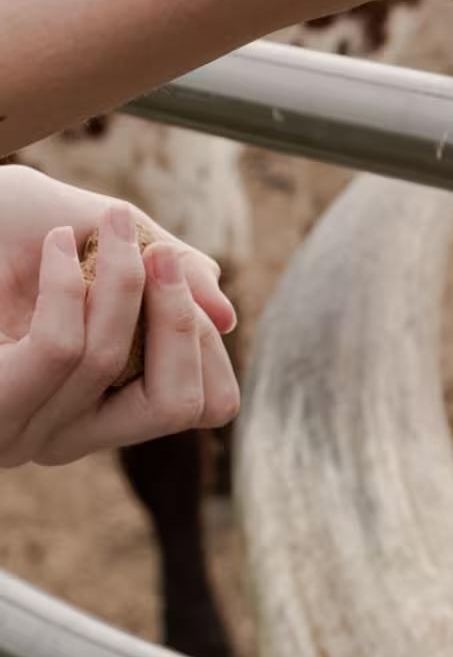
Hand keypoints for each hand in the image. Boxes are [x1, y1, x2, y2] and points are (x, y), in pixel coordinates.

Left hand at [0, 173, 239, 466]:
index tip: (187, 272)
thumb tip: (226, 317)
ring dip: (121, 279)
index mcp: (95, 406)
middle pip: (175, 403)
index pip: (192, 406)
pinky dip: (70, 285)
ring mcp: (22, 432)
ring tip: (107, 222)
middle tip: (164, 254)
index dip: (208, 350)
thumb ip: (160, 274)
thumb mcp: (93, 242)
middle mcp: (63, 434)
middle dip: (180, 320)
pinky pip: (61, 347)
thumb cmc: (3, 235)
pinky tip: (55, 246)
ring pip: (110, 359)